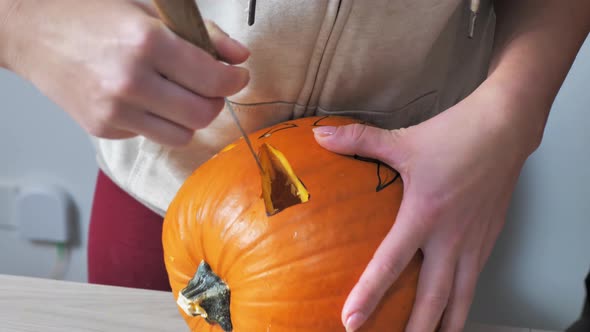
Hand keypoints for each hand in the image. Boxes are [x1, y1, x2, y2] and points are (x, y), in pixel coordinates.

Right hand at [4, 0, 248, 145]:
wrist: (32, 33)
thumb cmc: (91, 16)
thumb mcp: (151, 11)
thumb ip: (204, 34)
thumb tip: (240, 58)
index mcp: (147, 42)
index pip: (212, 79)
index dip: (234, 80)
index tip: (237, 76)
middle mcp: (131, 81)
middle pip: (202, 114)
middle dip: (216, 101)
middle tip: (211, 87)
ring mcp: (114, 110)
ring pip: (183, 135)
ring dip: (190, 117)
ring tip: (179, 95)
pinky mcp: (103, 129)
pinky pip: (153, 136)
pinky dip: (161, 122)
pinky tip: (146, 100)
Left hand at [314, 85, 532, 331]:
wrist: (505, 128)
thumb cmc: (455, 134)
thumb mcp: (402, 139)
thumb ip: (358, 140)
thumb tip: (319, 133)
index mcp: (424, 214)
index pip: (391, 263)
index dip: (369, 294)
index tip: (351, 321)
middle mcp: (450, 235)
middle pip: (433, 296)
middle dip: (416, 328)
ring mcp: (473, 240)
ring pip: (461, 296)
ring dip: (445, 324)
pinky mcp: (489, 239)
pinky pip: (474, 279)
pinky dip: (463, 300)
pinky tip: (454, 308)